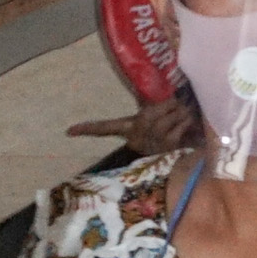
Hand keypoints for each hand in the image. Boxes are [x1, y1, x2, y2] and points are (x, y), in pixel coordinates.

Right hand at [65, 95, 201, 159]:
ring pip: (169, 113)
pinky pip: (181, 123)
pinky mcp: (169, 144)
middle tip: (175, 105)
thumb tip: (136, 96)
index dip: (86, 128)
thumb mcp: (148, 122)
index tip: (68, 132)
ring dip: (181, 111)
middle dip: (169, 105)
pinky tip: (187, 122)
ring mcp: (152, 139)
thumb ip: (146, 107)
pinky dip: (187, 120)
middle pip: (152, 109)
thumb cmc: (161, 135)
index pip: (103, 128)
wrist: (176, 161)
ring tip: (183, 114)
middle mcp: (137, 134)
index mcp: (128, 128)